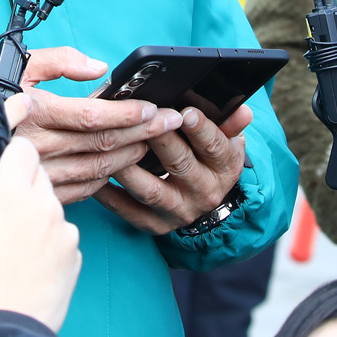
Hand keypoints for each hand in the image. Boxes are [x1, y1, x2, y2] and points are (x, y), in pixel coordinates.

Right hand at [0, 136, 80, 331]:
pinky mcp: (75, 258)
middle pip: (38, 175)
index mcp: (13, 194)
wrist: (3, 334)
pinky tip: (26, 263)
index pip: (23, 148)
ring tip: (8, 243)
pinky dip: (47, 241)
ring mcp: (65, 233)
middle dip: (20, 183)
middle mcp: (46, 207)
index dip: (9, 151)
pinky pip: (62, 236)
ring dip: (34, 213)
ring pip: (51, 206)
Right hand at [6, 47, 183, 203]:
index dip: (126, 113)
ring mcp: (41, 173)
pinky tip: (121, 165)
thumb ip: (60, 60)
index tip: (152, 108)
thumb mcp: (21, 65)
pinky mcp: (42, 192)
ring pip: (97, 168)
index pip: (91, 115)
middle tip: (170, 122)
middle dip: (142, 131)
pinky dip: (107, 178)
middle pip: (102, 142)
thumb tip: (98, 68)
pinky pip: (83, 189)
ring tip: (152, 142)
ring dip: (130, 155)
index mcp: (35, 111)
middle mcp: (39, 146)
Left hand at [91, 104, 250, 233]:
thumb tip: (244, 112)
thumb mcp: (227, 142)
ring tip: (108, 145)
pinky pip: (128, 212)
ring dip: (129, 168)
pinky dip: (109, 196)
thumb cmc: (210, 159)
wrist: (206, 204)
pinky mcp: (154, 225)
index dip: (201, 129)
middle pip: (180, 165)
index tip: (186, 112)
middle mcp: (203, 192)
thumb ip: (231, 124)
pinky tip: (93, 178)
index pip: (215, 146)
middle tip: (140, 120)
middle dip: (160, 140)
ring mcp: (178, 211)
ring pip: (150, 189)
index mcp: (224, 167)